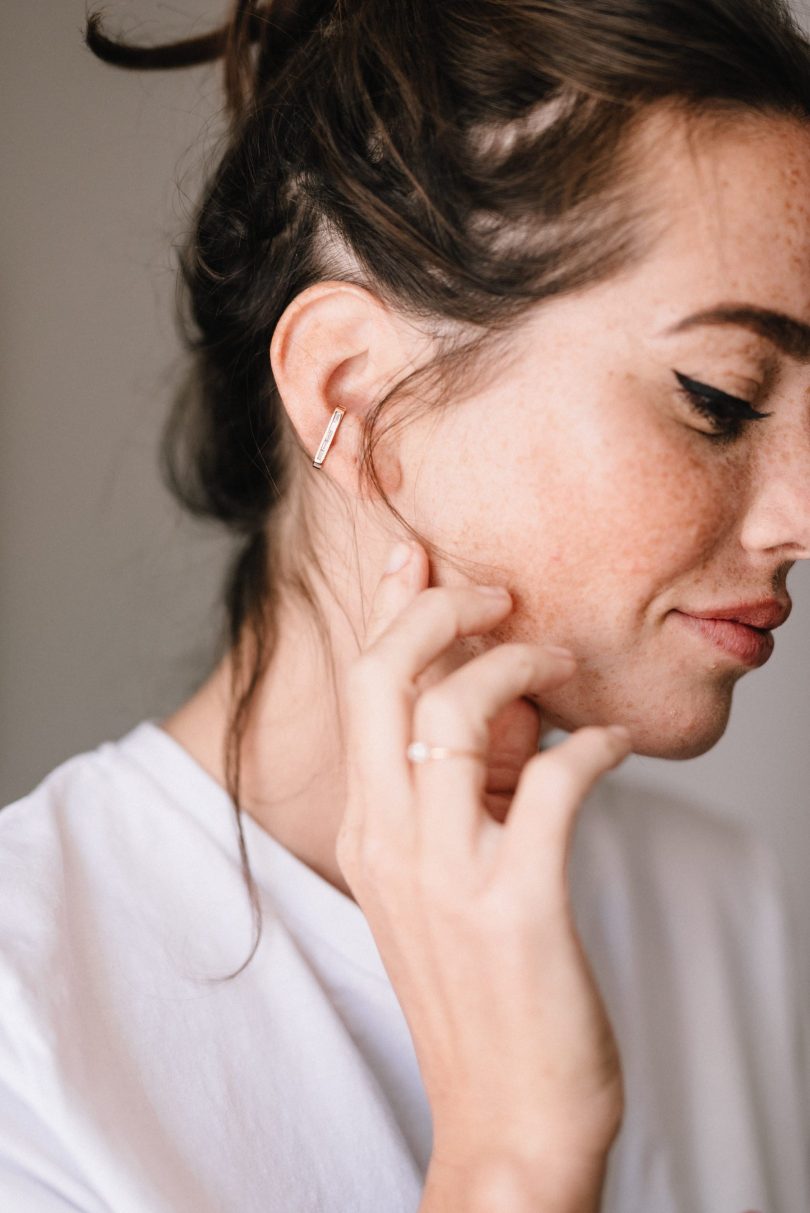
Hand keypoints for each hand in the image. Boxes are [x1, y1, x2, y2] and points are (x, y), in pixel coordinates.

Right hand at [336, 540, 631, 1193]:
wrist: (506, 1119)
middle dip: (434, 611)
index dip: (384, 609)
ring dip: (519, 665)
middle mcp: (389, 842)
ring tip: (560, 666)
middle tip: (494, 595)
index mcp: (366, 831)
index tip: (414, 557)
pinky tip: (615, 745)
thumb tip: (487, 701)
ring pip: (456, 713)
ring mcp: (447, 874)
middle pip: (383, 679)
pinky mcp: (514, 905)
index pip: (359, 690)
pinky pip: (555, 784)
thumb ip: (445, 794)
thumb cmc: (482, 992)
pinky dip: (593, 747)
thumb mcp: (437, 882)